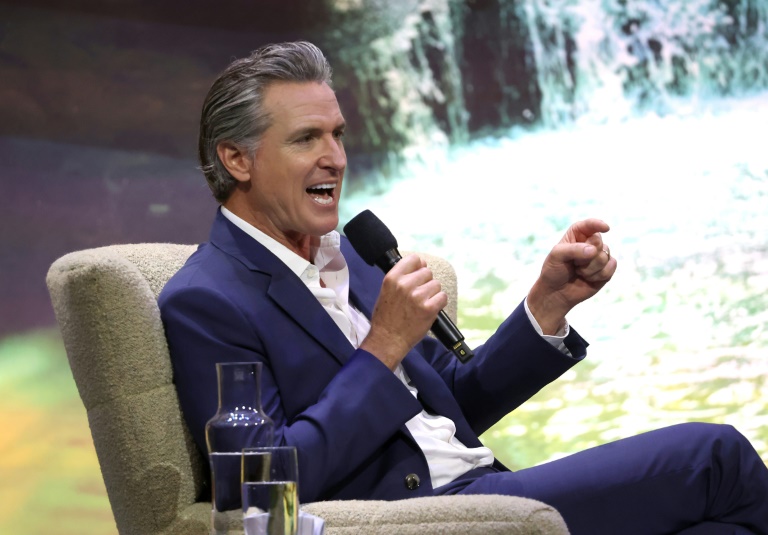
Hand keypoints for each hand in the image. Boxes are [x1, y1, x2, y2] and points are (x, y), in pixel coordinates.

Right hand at [360, 254, 446, 369]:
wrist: (388, 340)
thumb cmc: (386, 318)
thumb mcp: (386, 291)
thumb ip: (402, 277)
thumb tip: (421, 264)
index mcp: (392, 278)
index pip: (414, 259)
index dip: (418, 266)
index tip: (418, 274)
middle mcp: (405, 284)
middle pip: (427, 272)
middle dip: (425, 283)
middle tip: (418, 296)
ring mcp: (418, 296)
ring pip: (436, 285)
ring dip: (432, 294)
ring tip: (422, 304)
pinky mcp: (429, 308)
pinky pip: (442, 297)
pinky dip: (439, 304)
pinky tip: (429, 310)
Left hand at [527, 219, 616, 333]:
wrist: (557, 293)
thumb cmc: (554, 271)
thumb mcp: (556, 256)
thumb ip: (573, 250)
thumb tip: (593, 250)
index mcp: (576, 235)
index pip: (589, 225)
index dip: (597, 224)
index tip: (606, 228)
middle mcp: (590, 243)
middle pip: (599, 243)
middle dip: (586, 257)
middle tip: (574, 264)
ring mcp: (599, 256)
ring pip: (605, 257)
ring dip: (590, 269)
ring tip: (579, 272)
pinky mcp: (606, 269)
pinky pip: (611, 267)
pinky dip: (598, 275)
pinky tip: (588, 278)